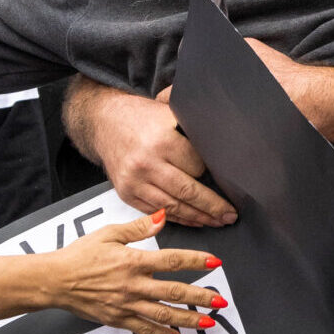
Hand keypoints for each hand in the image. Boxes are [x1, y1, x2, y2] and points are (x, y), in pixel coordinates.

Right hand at [43, 212, 226, 333]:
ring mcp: (127, 305)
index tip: (215, 262)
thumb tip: (162, 217)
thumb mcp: (109, 233)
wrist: (55, 280)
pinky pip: (145, 329)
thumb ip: (138, 227)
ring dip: (189, 320)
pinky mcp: (118, 319)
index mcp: (133, 260)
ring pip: (164, 315)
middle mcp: (134, 285)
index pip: (172, 260)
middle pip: (175, 292)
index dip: (196, 260)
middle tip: (221, 302)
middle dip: (201, 297)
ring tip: (208, 323)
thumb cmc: (80, 254)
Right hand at [65, 81, 238, 224]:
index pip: (197, 166)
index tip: (226, 182)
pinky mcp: (126, 193)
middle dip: (213, 207)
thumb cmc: (141, 117)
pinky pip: (157, 211)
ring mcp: (134, 181)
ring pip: (173, 206)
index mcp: (162, 141)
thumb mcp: (170, 112)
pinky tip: (193, 220)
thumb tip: (223, 143)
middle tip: (230, 215)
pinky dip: (177, 219)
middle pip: (188, 191)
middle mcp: (146, 163)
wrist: (104, 122)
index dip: (212, 173)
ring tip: (216, 221)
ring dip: (198, 217)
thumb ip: (194, 125)